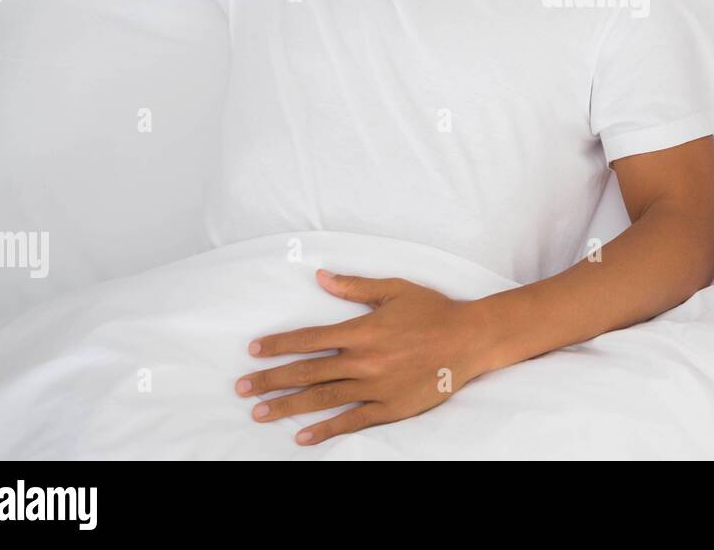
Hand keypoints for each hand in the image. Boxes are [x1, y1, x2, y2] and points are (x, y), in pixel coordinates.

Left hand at [235, 268, 496, 444]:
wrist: (471, 338)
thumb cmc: (434, 310)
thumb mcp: (395, 289)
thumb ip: (355, 287)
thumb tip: (320, 276)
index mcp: (363, 330)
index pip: (310, 339)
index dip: (279, 345)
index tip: (253, 351)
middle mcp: (364, 360)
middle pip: (308, 371)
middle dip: (271, 380)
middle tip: (242, 389)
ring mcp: (376, 387)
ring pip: (323, 398)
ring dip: (288, 406)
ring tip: (259, 413)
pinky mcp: (391, 407)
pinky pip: (352, 421)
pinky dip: (326, 430)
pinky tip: (303, 436)